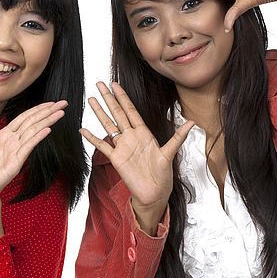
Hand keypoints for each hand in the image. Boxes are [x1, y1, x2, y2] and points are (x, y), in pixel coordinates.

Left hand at [0, 101, 67, 203]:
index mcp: (4, 137)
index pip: (24, 118)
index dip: (37, 109)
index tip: (51, 102)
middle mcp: (12, 143)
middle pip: (33, 122)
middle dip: (48, 112)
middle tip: (63, 103)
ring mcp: (15, 152)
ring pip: (33, 131)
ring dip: (47, 120)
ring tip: (60, 112)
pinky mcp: (15, 163)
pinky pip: (28, 147)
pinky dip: (37, 137)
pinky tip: (47, 129)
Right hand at [80, 82, 194, 210]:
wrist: (154, 193)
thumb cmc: (162, 175)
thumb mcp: (170, 153)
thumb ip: (178, 137)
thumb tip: (192, 122)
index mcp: (144, 133)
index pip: (131, 111)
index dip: (123, 97)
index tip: (115, 85)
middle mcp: (132, 137)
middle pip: (117, 113)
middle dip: (108, 98)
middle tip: (100, 84)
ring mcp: (122, 147)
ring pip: (108, 125)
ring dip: (99, 112)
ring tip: (91, 100)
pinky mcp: (116, 159)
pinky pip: (102, 146)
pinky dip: (92, 138)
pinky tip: (83, 130)